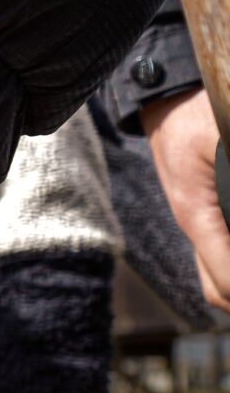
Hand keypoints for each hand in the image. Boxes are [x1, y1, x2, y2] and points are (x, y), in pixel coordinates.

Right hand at [142, 90, 229, 310]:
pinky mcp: (207, 213)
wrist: (167, 100)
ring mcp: (200, 222)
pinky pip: (221, 255)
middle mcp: (197, 226)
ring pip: (219, 278)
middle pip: (220, 292)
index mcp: (196, 214)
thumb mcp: (225, 137)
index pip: (227, 279)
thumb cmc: (195, 112)